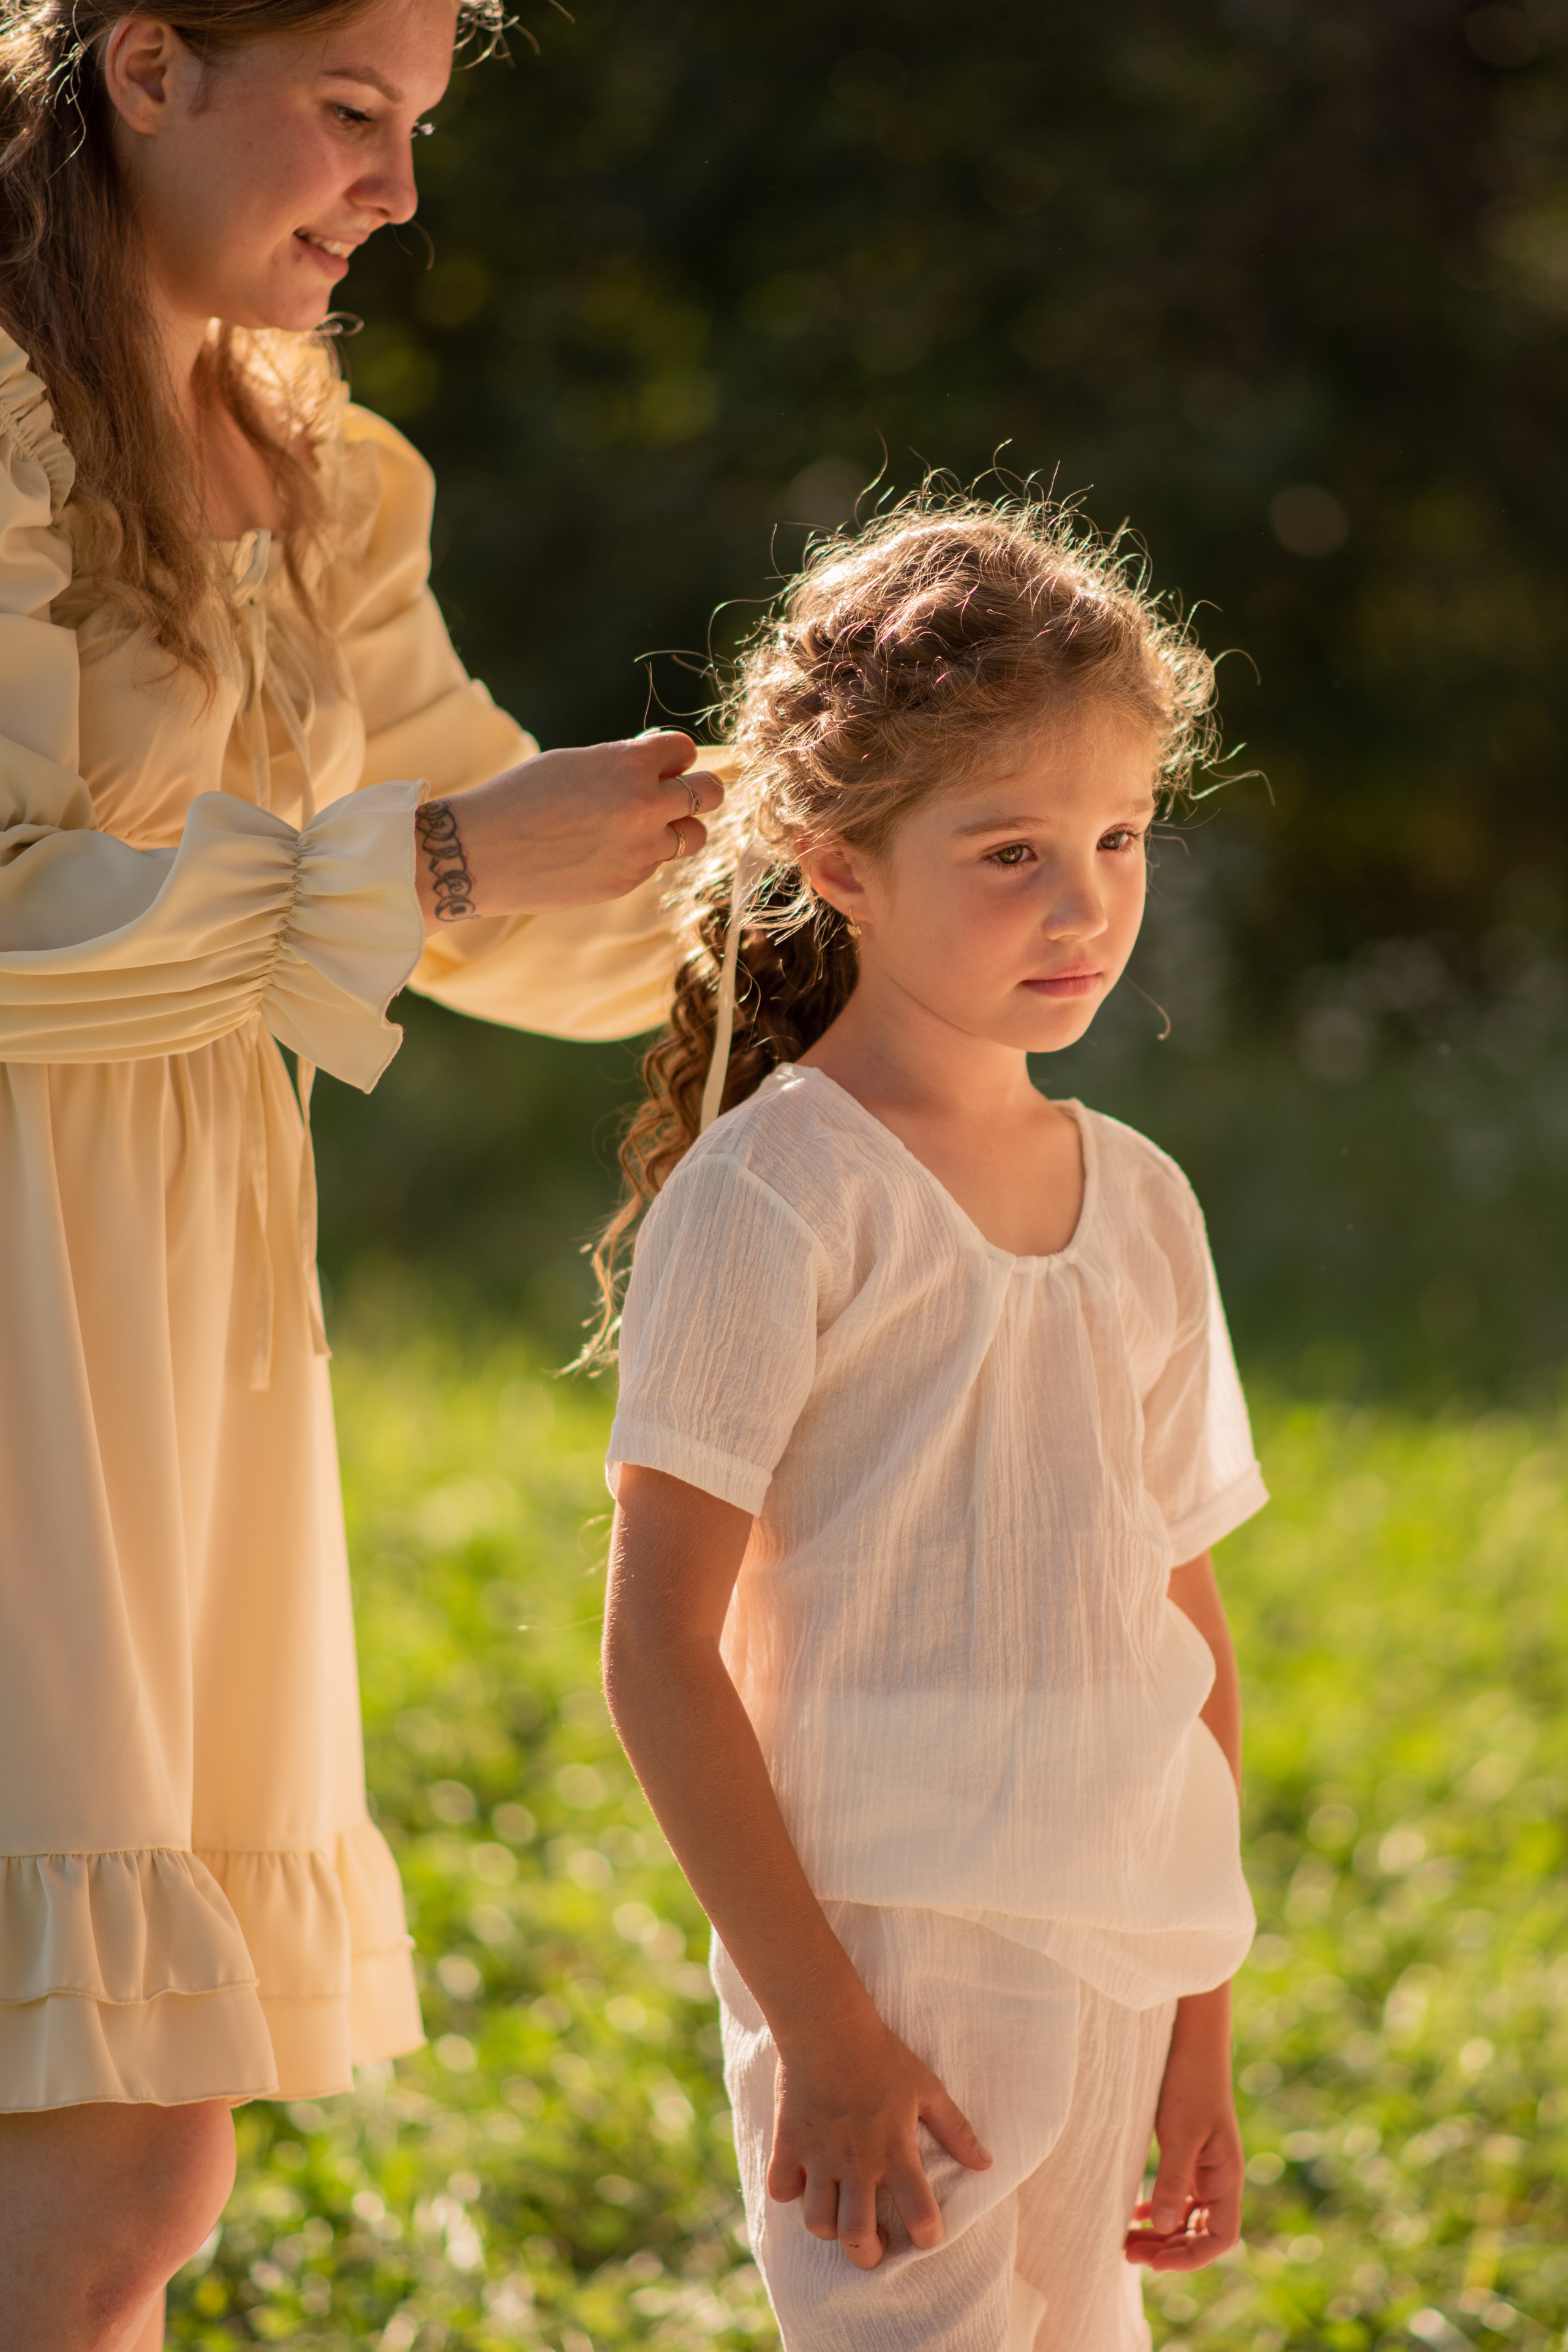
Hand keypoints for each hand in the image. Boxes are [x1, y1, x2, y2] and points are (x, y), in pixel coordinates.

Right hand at [414, 732, 723, 927]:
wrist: (481, 852)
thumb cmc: (521, 797)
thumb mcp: (575, 763)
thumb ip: (623, 764)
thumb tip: (662, 766)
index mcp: (629, 764)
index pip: (685, 750)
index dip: (673, 757)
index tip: (659, 764)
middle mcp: (644, 805)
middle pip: (709, 793)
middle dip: (697, 790)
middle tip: (679, 794)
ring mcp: (640, 849)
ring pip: (692, 836)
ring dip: (677, 828)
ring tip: (643, 826)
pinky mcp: (628, 881)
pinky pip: (655, 863)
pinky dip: (640, 855)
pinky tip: (602, 851)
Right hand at [766, 2005, 991, 2270]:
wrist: (827, 2024)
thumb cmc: (882, 2055)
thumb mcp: (927, 2088)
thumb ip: (956, 2130)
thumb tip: (986, 2164)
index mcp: (895, 2151)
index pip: (920, 2215)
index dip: (928, 2236)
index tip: (926, 2235)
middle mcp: (857, 2162)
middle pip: (857, 2239)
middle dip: (868, 2255)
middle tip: (875, 2242)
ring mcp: (819, 2155)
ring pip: (817, 2223)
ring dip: (830, 2227)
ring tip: (841, 2212)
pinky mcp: (787, 2143)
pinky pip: (780, 2189)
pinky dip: (790, 2191)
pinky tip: (804, 2179)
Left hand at [1124, 1984, 1242, 2272]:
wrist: (1190, 2037)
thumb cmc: (1189, 2082)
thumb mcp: (1179, 2133)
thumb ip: (1173, 2180)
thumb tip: (1164, 2229)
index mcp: (1227, 2176)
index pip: (1220, 2237)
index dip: (1192, 2258)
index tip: (1156, 2262)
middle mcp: (1219, 2176)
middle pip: (1201, 2232)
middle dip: (1170, 2251)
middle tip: (1129, 2255)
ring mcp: (1205, 2165)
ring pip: (1187, 2216)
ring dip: (1162, 2234)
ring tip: (1127, 2243)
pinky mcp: (1189, 2151)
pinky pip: (1179, 2195)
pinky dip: (1161, 2210)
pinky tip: (1138, 2215)